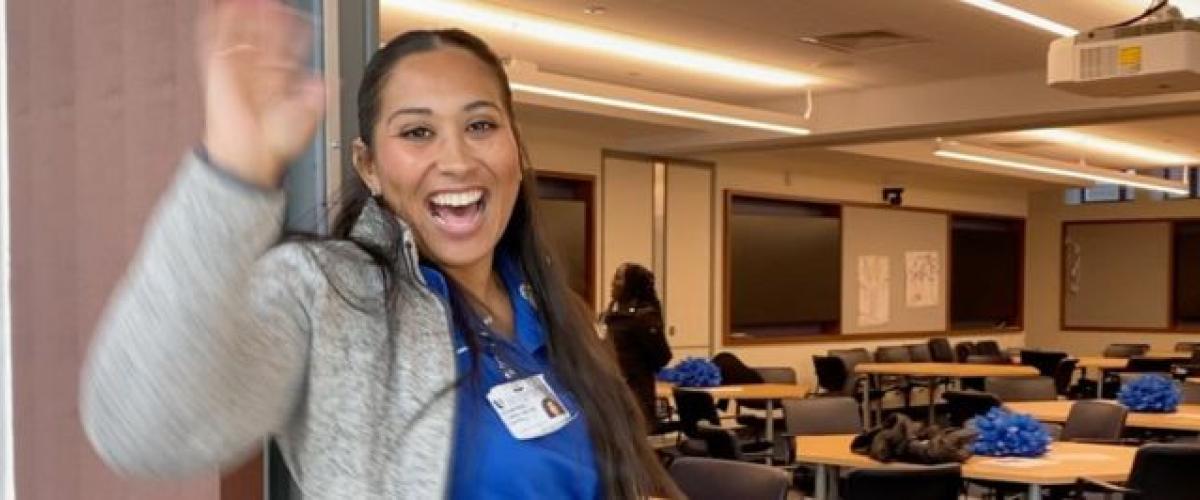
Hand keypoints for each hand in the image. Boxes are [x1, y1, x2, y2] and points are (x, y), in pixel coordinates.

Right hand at [200, 0, 324, 187]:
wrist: (249, 156)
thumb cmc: (274, 145)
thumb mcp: (305, 121)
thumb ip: (316, 100)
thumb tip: (326, 81)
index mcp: (278, 81)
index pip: (286, 49)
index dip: (294, 34)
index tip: (302, 21)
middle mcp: (258, 73)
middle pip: (264, 37)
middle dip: (269, 18)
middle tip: (274, 1)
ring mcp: (237, 71)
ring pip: (241, 36)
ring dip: (244, 16)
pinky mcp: (217, 73)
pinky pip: (214, 44)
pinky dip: (215, 25)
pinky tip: (219, 8)